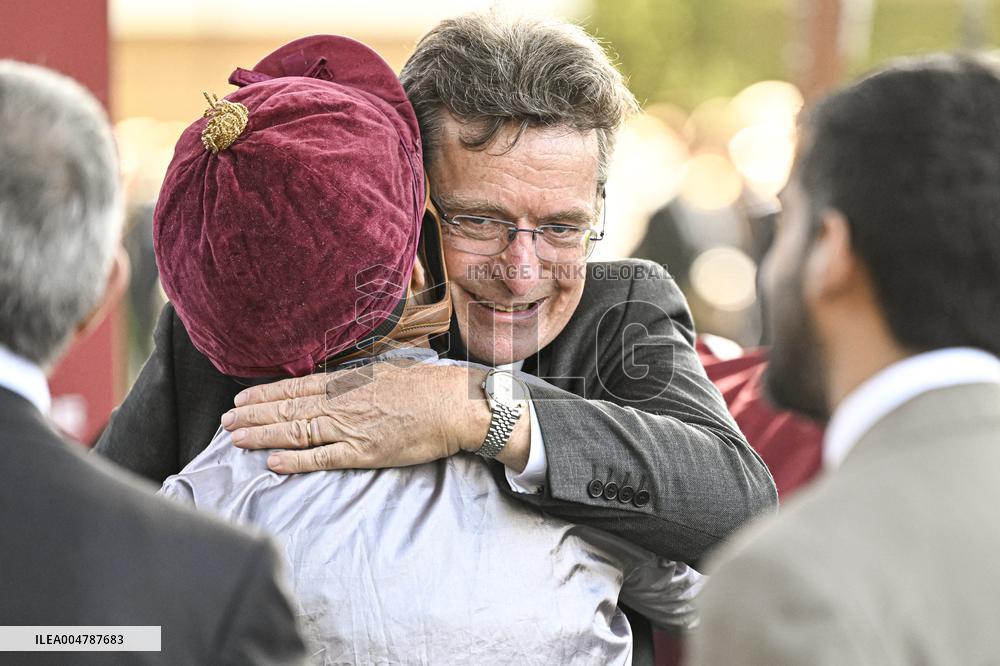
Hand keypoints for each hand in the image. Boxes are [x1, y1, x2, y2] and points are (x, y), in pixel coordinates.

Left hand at [221, 359, 528, 473]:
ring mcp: (350, 428)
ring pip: (296, 432)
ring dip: (262, 436)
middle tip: (224, 423)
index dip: (265, 395)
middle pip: (287, 409)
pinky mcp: (363, 452)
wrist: (454, 405)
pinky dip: (294, 460)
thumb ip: (356, 379)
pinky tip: (272, 462)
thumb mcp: (385, 370)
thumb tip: (336, 381)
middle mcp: (341, 403)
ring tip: (236, 440)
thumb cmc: (426, 386)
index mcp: (347, 382)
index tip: (241, 400)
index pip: (296, 388)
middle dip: (253, 416)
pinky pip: (321, 458)